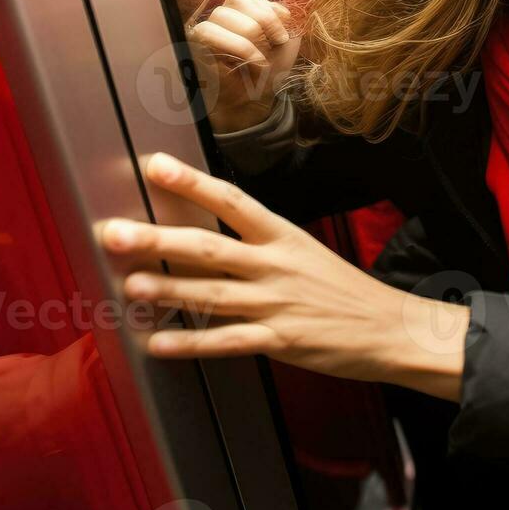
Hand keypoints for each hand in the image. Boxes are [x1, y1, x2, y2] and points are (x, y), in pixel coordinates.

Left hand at [101, 153, 466, 399]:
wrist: (393, 327)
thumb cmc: (345, 291)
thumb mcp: (306, 254)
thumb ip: (259, 248)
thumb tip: (200, 243)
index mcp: (284, 237)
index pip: (232, 201)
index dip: (191, 183)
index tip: (154, 165)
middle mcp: (276, 266)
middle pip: (210, 248)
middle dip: (159, 240)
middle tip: (115, 232)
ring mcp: (278, 304)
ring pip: (212, 295)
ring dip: (167, 290)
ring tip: (129, 285)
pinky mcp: (282, 341)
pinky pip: (228, 342)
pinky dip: (191, 345)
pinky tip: (159, 345)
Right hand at [188, 0, 300, 133]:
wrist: (257, 99)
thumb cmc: (270, 68)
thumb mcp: (284, 39)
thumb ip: (281, 18)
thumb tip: (278, 8)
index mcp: (238, 10)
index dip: (266, 8)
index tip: (283, 32)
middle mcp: (217, 15)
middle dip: (263, 21)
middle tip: (276, 43)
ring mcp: (202, 29)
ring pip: (221, 14)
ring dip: (250, 36)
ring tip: (263, 55)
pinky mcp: (193, 46)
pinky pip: (210, 33)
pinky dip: (239, 46)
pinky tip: (254, 60)